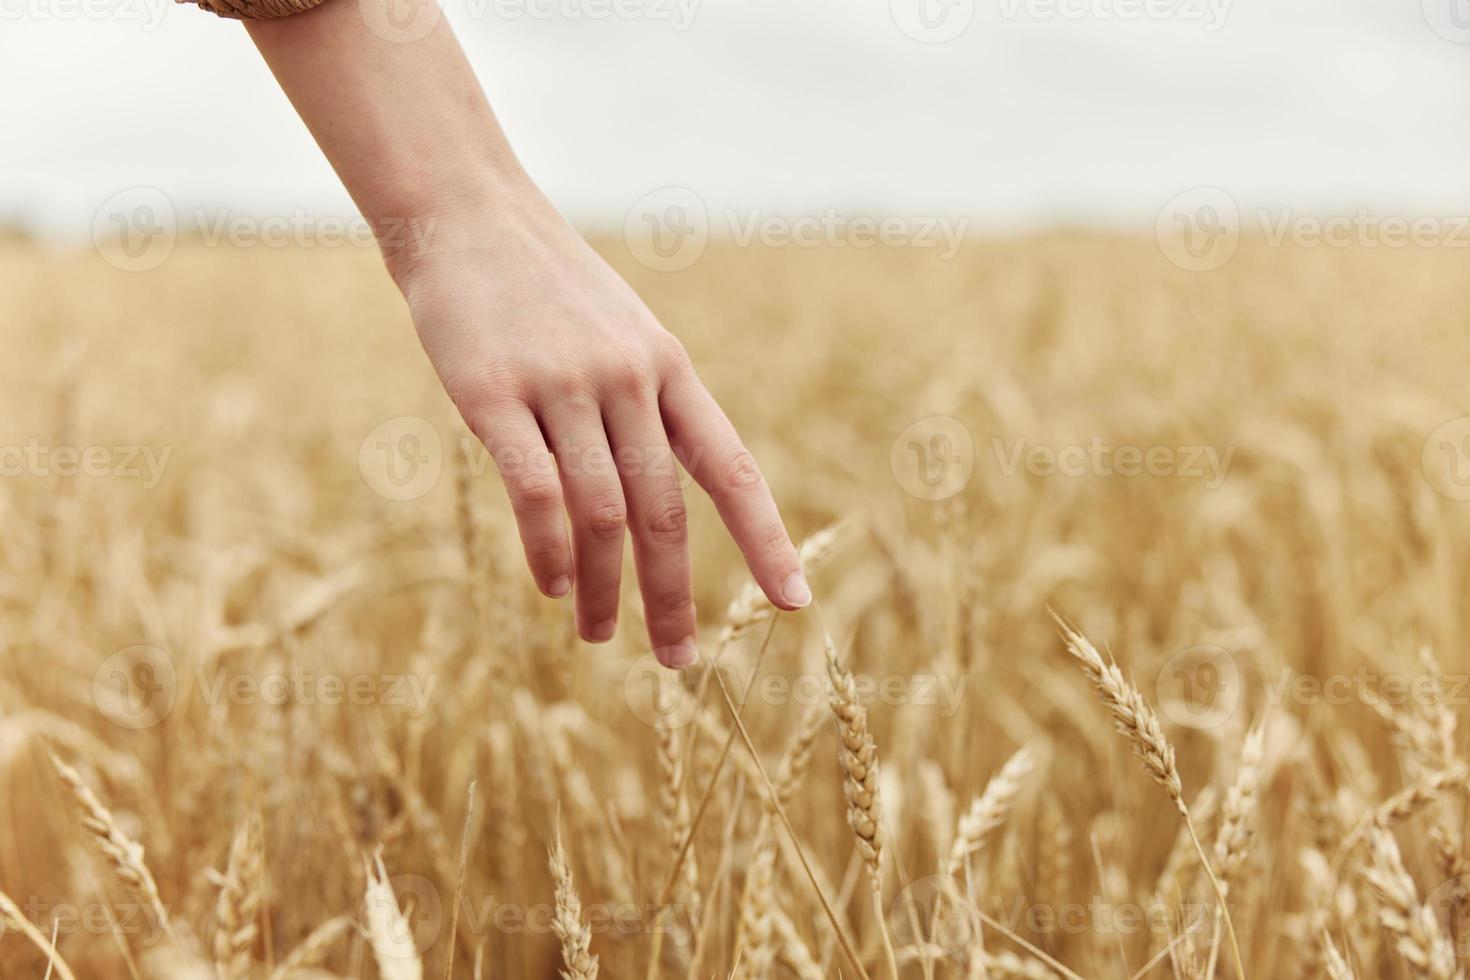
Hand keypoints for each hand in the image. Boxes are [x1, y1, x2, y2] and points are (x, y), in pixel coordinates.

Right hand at [389, 192, 809, 666]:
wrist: (466, 213)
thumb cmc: (544, 287)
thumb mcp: (618, 335)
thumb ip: (641, 410)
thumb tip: (637, 512)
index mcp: (669, 369)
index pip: (731, 468)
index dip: (765, 539)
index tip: (793, 603)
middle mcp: (628, 379)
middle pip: (666, 512)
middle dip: (674, 596)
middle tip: (676, 659)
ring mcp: (563, 385)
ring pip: (603, 513)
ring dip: (606, 589)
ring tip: (599, 635)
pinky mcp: (493, 393)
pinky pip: (536, 491)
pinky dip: (550, 551)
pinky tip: (554, 588)